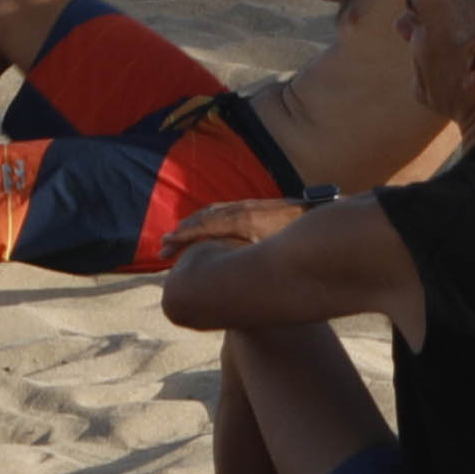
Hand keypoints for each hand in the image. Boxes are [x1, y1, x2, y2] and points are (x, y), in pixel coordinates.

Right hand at [166, 199, 305, 258]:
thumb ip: (245, 254)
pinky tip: (200, 229)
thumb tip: (224, 267)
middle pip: (201, 219)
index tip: (166, 245)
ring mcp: (243, 206)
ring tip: (176, 239)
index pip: (203, 226)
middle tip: (163, 249)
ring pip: (208, 213)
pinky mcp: (249, 206)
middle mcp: (238, 210)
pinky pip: (218, 211)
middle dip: (180, 233)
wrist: (311, 213)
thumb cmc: (290, 237)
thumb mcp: (268, 248)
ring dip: (190, 225)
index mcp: (239, 221)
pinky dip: (203, 220)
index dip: (183, 236)